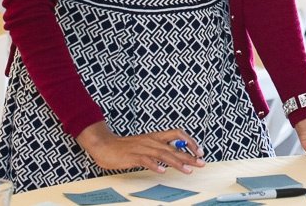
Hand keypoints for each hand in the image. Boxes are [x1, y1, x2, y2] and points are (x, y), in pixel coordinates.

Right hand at [76, 120, 204, 172]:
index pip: (177, 134)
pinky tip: (162, 171)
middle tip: (201, 163)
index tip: (199, 151)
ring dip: (177, 162)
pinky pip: (146, 160)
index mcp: (155, 136)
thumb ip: (158, 149)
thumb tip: (173, 156)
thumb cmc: (125, 147)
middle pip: (174, 147)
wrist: (104, 144)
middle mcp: (151, 140)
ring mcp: (142, 148)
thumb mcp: (145, 145)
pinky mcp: (133, 156)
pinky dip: (154, 165)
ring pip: (163, 154)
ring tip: (188, 170)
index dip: (190, 142)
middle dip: (189, 155)